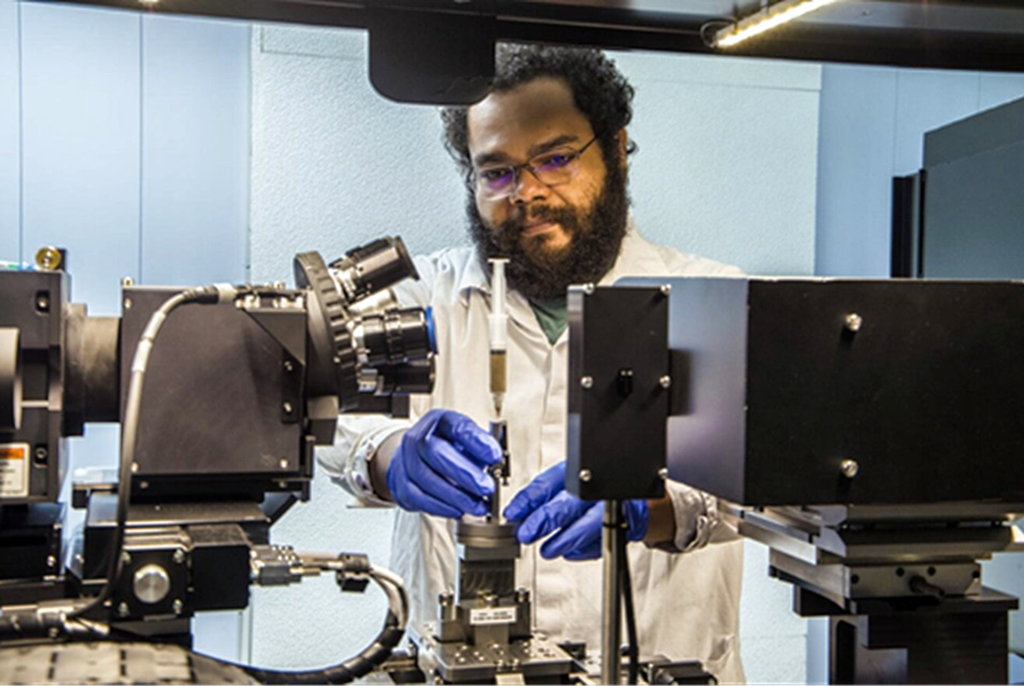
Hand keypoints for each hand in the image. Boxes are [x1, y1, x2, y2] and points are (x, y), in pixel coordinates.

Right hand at [386, 409, 501, 518]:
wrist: (416, 457)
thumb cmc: (448, 448)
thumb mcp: (466, 440)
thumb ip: (481, 450)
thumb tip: (497, 466)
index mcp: (440, 421)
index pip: (457, 427)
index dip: (477, 441)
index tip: (495, 456)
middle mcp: (418, 437)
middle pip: (436, 452)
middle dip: (465, 473)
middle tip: (487, 488)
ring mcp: (405, 460)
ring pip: (427, 479)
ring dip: (456, 496)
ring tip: (478, 505)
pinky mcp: (401, 484)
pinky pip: (419, 498)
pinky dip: (441, 507)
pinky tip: (458, 510)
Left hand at [503, 462, 648, 560]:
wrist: (627, 493)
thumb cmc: (589, 488)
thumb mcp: (563, 483)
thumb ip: (540, 497)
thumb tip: (515, 514)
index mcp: (575, 472)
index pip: (548, 484)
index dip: (528, 500)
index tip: (513, 514)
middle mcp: (594, 488)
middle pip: (568, 504)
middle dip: (544, 520)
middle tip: (527, 533)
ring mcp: (611, 506)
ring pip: (588, 526)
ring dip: (564, 541)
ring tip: (548, 550)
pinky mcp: (623, 524)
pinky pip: (602, 540)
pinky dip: (584, 549)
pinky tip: (570, 551)